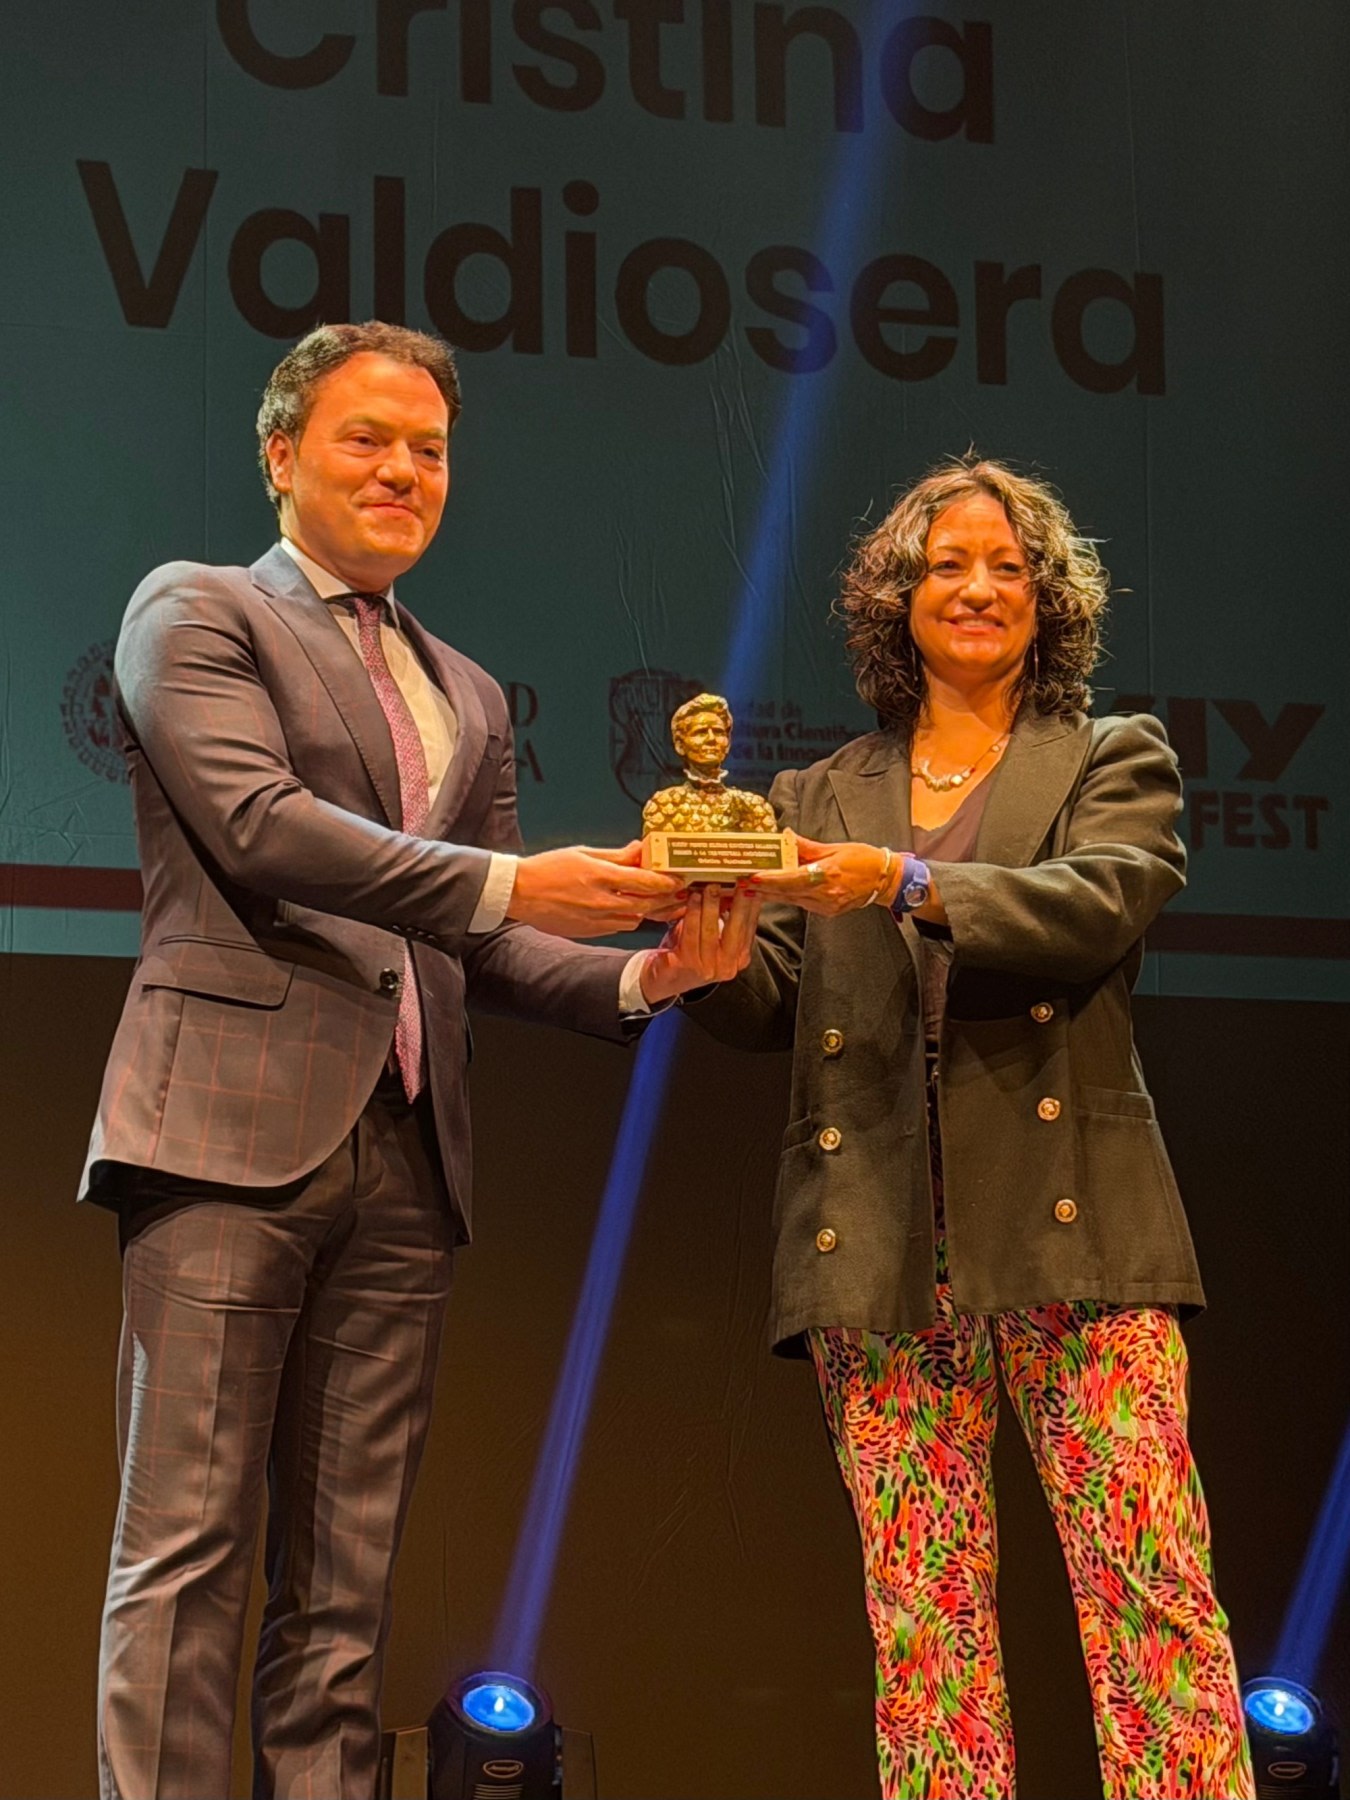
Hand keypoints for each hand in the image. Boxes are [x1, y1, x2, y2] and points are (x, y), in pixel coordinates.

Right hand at [508, 841, 685, 937]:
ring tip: (665, 903)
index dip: (667, 882)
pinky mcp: (591, 931)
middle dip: (669, 900)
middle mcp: (601, 900)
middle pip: (647, 904)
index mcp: (600, 876)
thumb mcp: (583, 853)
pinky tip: (635, 910)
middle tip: (682, 894)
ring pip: (636, 918)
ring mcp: (596, 919)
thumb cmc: (549, 868)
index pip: (645, 882)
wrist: (520, 893)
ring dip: (652, 911)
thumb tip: (640, 849)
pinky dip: (632, 918)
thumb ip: (616, 855)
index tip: (680, 879)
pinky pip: (620, 926)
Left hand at [638, 883, 762, 1003]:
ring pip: (712, 930)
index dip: (752, 905)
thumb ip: (727, 918)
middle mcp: (727, 966)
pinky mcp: (687, 964)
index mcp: (740, 958)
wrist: (664, 977)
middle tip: (739, 882)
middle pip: (737, 929)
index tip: (753, 884)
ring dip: (712, 905)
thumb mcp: (715, 935)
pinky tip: (693, 898)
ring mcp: (707, 967)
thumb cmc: (691, 949)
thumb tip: (737, 886)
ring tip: (711, 886)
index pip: (750, 927)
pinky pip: (691, 933)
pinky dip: (692, 913)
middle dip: (739, 903)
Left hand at [750, 832, 896, 916]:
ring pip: (792, 900)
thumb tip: (787, 836)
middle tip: (742, 884)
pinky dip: (789, 897)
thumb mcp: (834, 848)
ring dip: (772, 894)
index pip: (791, 879)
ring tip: (753, 888)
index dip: (770, 880)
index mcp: (826, 875)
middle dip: (763, 889)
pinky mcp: (828, 912)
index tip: (752, 878)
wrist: (884, 880)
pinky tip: (776, 892)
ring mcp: (826, 906)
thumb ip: (808, 846)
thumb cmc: (863, 860)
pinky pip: (803, 904)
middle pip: (787, 893)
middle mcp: (824, 894)